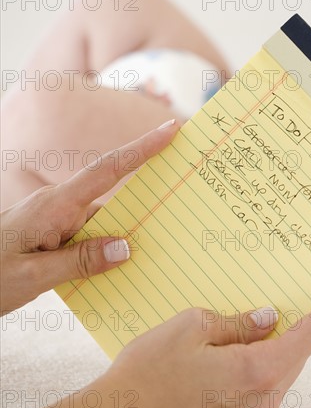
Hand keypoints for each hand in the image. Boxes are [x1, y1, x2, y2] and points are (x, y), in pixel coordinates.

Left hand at [0, 120, 178, 313]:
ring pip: (102, 223)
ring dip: (122, 238)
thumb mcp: (32, 276)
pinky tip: (114, 273)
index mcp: (55, 206)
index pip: (108, 170)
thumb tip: (126, 248)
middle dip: (146, 199)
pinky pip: (88, 239)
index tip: (171, 131)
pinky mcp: (52, 236)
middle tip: (180, 205)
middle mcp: (59, 207)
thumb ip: (80, 262)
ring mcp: (55, 221)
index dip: (142, 149)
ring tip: (149, 259)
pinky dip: (104, 252)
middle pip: (113, 198)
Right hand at [38, 272, 310, 407]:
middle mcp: (266, 395)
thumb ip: (237, 322)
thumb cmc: (148, 374)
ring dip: (292, 335)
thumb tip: (266, 317)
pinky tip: (256, 334)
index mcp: (259, 370)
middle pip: (304, 347)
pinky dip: (271, 353)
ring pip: (287, 363)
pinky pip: (268, 377)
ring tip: (286, 306)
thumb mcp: (190, 329)